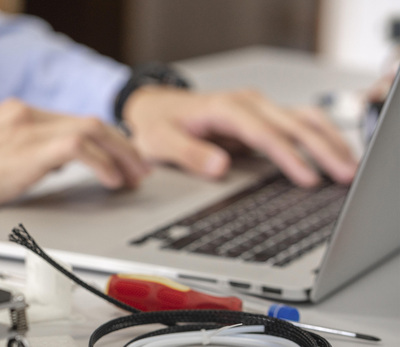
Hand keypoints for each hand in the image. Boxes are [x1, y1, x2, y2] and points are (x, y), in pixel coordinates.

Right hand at [0, 99, 148, 218]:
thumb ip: (29, 156)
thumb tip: (57, 166)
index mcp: (18, 115)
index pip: (75, 122)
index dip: (107, 141)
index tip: (123, 159)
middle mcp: (26, 115)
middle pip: (90, 123)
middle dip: (123, 146)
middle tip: (140, 169)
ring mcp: (28, 129)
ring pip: (92, 130)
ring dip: (121, 154)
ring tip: (134, 177)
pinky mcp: (28, 149)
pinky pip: (78, 148)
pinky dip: (102, 164)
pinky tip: (111, 181)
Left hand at [122, 86, 357, 186]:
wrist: (154, 107)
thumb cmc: (156, 124)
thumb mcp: (160, 142)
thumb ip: (187, 153)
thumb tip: (218, 167)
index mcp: (224, 108)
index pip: (263, 132)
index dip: (287, 155)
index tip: (306, 177)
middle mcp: (246, 103)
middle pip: (293, 123)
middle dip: (322, 149)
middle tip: (344, 176)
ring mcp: (257, 109)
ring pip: (303, 119)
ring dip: (329, 141)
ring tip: (348, 168)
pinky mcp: (262, 118)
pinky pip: (299, 125)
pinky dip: (321, 138)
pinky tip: (335, 155)